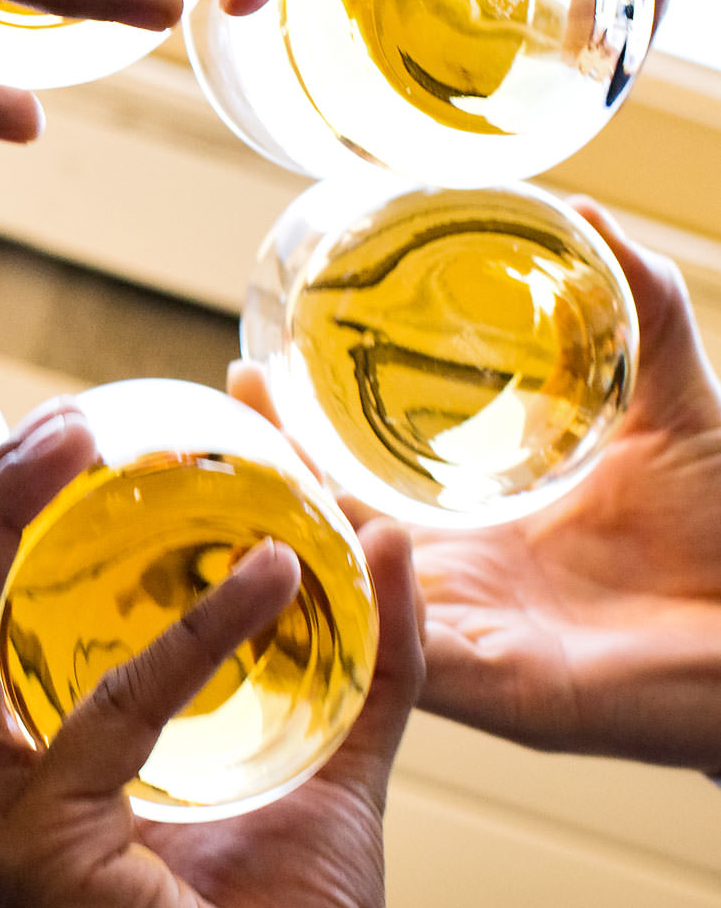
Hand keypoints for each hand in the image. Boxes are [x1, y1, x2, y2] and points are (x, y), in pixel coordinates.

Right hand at [0, 405, 425, 907]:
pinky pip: (98, 718)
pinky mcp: (27, 858)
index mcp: (16, 774)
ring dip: (8, 524)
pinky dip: (186, 640)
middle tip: (74, 416)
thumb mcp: (323, 779)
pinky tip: (269, 583)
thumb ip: (353, 670)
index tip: (72, 428)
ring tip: (94, 442)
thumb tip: (376, 538)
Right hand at [229, 203, 720, 768]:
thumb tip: (592, 217)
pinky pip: (404, 655)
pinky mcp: (490, 689)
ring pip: (346, 592)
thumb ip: (643, 314)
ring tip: (257, 470)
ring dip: (297, 537)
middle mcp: (451, 583)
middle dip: (268, 475)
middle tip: (231, 405)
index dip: (299, 433)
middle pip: (328, 532)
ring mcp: (462, 636)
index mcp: (474, 529)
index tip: (252, 369)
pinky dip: (375, 606)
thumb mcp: (679, 406)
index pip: (356, 479)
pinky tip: (352, 546)